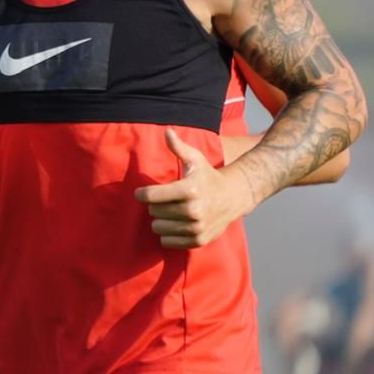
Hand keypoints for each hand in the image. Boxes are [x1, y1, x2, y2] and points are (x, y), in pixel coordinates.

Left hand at [135, 128, 253, 248]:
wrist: (233, 198)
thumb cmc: (208, 176)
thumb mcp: (195, 159)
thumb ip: (178, 147)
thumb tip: (167, 131)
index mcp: (189, 190)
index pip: (151, 196)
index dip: (141, 193)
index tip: (140, 192)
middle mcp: (194, 210)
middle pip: (153, 212)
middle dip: (154, 206)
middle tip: (164, 201)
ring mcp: (197, 227)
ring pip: (158, 228)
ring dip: (160, 220)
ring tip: (170, 212)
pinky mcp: (198, 240)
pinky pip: (167, 242)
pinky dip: (167, 235)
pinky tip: (175, 224)